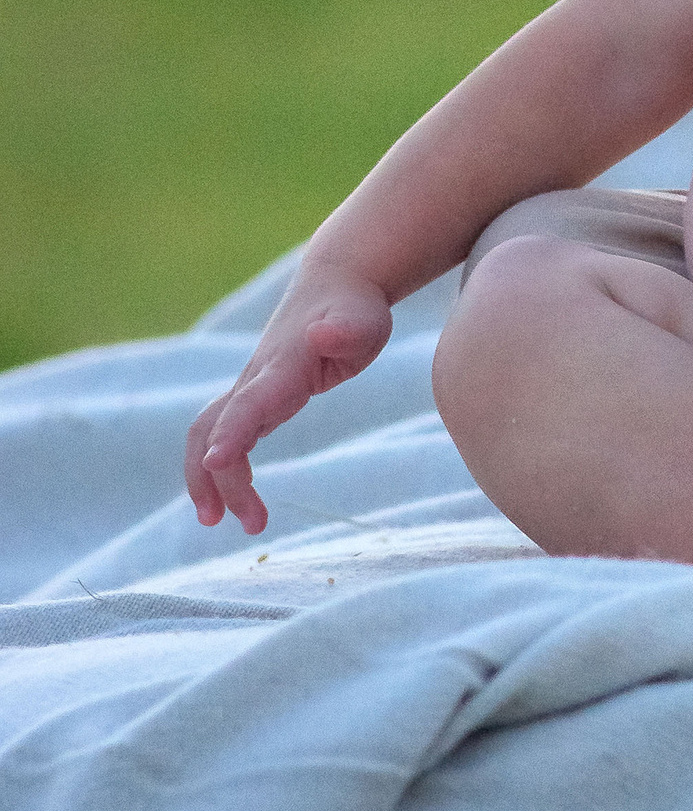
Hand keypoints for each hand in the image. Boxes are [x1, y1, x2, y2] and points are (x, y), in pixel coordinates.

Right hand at [185, 262, 395, 534]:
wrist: (336, 285)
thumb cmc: (355, 309)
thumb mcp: (364, 320)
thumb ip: (346, 330)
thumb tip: (323, 334)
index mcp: (283, 366)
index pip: (249, 403)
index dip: (232, 432)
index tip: (216, 462)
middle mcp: (257, 380)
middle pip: (216, 429)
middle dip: (218, 478)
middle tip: (253, 525)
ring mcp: (250, 389)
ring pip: (210, 434)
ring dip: (211, 481)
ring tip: (239, 523)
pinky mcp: (255, 399)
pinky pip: (224, 436)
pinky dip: (223, 470)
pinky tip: (240, 498)